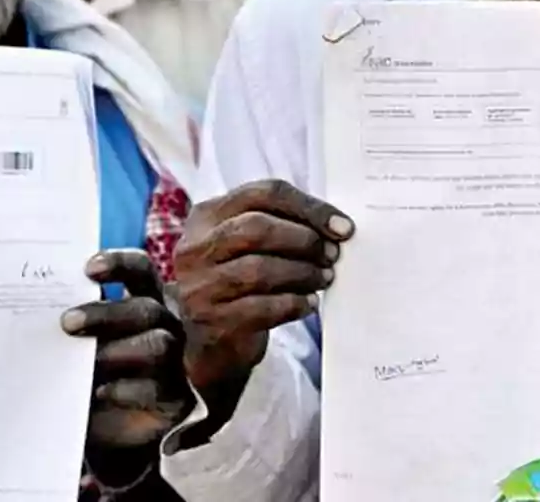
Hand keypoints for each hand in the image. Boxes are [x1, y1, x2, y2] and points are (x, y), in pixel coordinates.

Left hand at [61, 249, 190, 481]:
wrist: (108, 430)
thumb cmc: (92, 373)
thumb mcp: (83, 345)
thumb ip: (74, 326)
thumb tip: (38, 311)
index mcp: (143, 302)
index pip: (141, 271)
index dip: (119, 264)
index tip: (88, 269)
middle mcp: (164, 326)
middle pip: (145, 309)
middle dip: (106, 313)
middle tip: (67, 322)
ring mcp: (173, 362)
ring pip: (157, 344)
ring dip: (118, 350)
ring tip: (88, 362)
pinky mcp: (174, 398)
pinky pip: (156, 388)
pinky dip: (125, 389)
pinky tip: (101, 392)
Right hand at [174, 180, 351, 395]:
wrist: (210, 344)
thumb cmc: (239, 283)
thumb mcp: (245, 246)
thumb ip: (279, 226)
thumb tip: (337, 228)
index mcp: (206, 216)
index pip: (262, 194)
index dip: (309, 207)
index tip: (344, 227)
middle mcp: (195, 247)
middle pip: (257, 228)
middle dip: (305, 240)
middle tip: (333, 255)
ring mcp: (199, 285)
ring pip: (259, 269)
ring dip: (303, 273)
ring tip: (325, 278)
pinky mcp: (211, 321)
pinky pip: (261, 308)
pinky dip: (294, 304)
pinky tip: (309, 303)